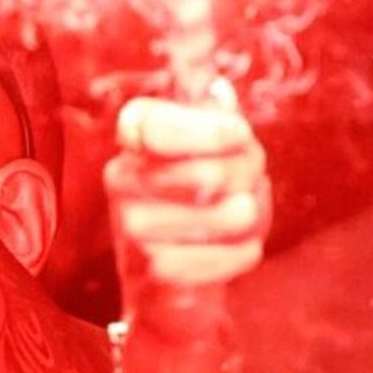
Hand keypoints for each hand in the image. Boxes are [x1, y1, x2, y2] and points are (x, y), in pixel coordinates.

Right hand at [107, 95, 268, 338]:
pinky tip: (236, 249)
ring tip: (239, 218)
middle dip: (247, 179)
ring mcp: (132, 227)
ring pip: (226, 215)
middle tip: (246, 185)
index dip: (208, 131)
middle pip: (211, 172)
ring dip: (251, 218)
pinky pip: (224, 255)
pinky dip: (244, 253)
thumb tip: (217, 92)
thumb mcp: (216, 149)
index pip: (155, 124)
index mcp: (135, 136)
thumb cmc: (202, 200)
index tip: (240, 135)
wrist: (174, 280)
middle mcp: (122, 177)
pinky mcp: (152, 271)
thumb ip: (219, 119)